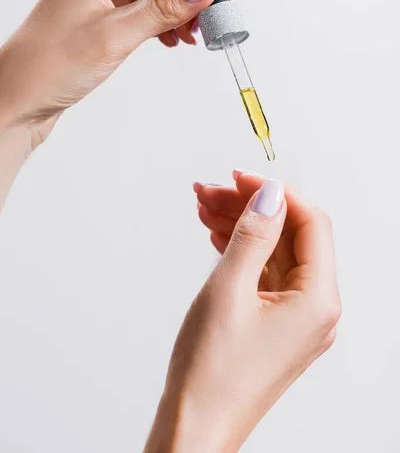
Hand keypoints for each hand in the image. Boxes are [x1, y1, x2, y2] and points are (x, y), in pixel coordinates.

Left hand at [0, 0, 219, 147]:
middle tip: (213, 21)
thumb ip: (163, 8)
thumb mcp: (115, 36)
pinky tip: (172, 40)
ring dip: (179, 11)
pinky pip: (143, 11)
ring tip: (194, 36)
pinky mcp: (101, 19)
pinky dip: (162, 23)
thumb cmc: (50, 67)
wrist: (16, 101)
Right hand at [145, 171, 340, 452]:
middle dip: (250, 207)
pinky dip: (241, 251)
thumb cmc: (211, 372)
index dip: (277, 192)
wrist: (193, 429)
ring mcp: (294, 318)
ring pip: (273, 253)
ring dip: (241, 226)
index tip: (241, 177)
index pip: (311, 223)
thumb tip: (270, 193)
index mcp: (318, 300)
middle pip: (290, 236)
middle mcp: (315, 309)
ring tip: (204, 206)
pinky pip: (263, 274)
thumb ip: (254, 234)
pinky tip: (217, 235)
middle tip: (212, 191)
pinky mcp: (274, 324)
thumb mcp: (229, 288)